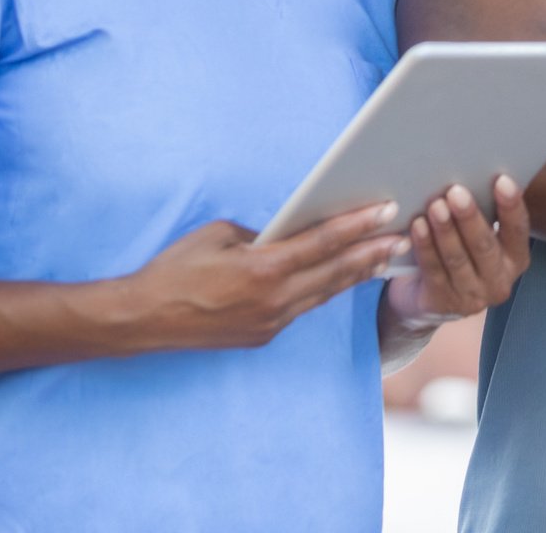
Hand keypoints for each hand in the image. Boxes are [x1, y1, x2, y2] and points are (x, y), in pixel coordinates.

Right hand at [117, 203, 404, 352]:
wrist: (142, 319)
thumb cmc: (176, 268)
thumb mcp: (219, 235)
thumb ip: (261, 234)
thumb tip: (289, 234)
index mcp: (263, 269)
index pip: (323, 243)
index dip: (359, 226)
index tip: (386, 210)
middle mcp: (273, 300)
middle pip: (335, 272)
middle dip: (372, 253)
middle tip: (403, 236)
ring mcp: (270, 322)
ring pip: (324, 294)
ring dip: (355, 274)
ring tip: (385, 256)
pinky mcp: (263, 335)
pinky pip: (303, 308)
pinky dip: (325, 291)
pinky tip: (342, 278)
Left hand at [386, 175, 531, 331]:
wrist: (427, 301)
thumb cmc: (459, 254)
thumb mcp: (477, 237)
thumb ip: (483, 215)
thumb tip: (473, 172)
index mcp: (515, 259)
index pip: (518, 230)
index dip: (511, 205)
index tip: (502, 180)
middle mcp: (499, 281)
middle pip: (485, 246)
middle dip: (470, 218)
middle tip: (456, 192)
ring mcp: (472, 297)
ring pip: (457, 259)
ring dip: (445, 230)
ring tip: (435, 205)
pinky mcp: (443, 303)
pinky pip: (433, 270)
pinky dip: (425, 247)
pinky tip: (418, 226)